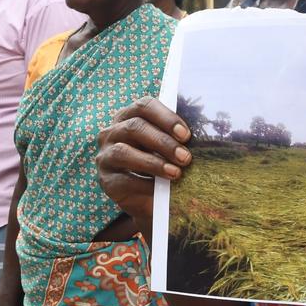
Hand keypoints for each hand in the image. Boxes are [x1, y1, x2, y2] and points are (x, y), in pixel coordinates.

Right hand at [95, 96, 192, 220]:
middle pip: (135, 127)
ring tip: (175, 173)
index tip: (186, 135)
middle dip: (163, 142)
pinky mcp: (105, 179)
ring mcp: (105, 155)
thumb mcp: (166, 149)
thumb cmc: (159, 164)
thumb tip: (200, 136)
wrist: (146, 198)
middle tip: (185, 158)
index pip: (144, 106)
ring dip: (153, 162)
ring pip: (124, 152)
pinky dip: (144, 184)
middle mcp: (112, 132)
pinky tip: (160, 189)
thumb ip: (175, 138)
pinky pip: (123, 179)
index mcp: (129, 116)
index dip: (166, 118)